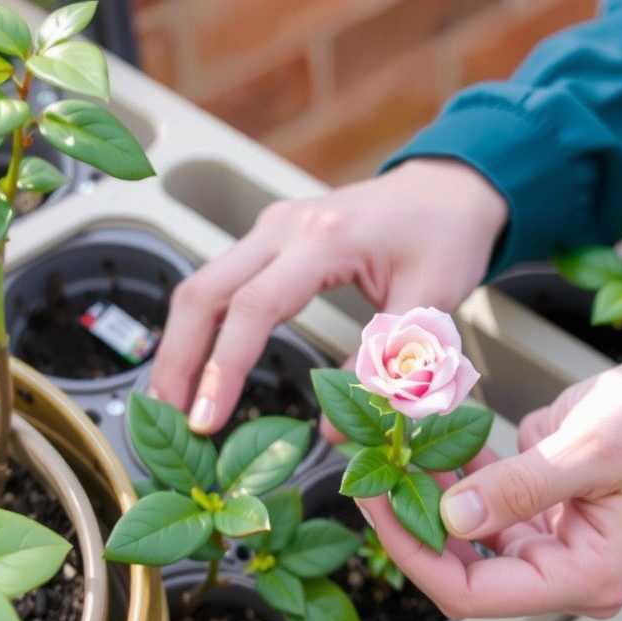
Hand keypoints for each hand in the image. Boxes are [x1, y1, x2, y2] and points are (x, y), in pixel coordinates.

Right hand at [150, 159, 507, 432]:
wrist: (453, 190)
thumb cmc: (447, 238)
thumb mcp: (430, 302)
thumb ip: (383, 365)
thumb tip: (334, 429)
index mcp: (325, 238)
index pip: (253, 307)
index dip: (223, 368)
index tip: (206, 420)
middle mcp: (287, 226)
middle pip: (203, 290)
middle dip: (178, 360)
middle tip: (167, 420)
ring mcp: (275, 228)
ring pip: (203, 283)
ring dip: (182, 344)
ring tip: (173, 402)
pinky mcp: (274, 238)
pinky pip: (222, 280)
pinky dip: (203, 325)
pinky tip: (200, 362)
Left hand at [358, 357, 621, 617]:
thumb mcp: (591, 450)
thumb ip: (522, 487)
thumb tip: (453, 517)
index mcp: (584, 576)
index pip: (476, 593)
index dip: (417, 555)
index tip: (378, 506)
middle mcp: (561, 569)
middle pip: (462, 568)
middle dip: (412, 522)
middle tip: (372, 474)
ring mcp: (547, 542)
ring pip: (464, 534)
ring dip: (425, 493)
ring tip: (388, 450)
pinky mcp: (536, 511)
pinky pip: (479, 500)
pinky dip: (451, 472)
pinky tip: (425, 441)